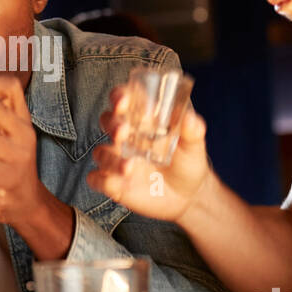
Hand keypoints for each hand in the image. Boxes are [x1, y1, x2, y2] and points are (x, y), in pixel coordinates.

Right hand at [86, 84, 211, 223]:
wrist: (187, 196)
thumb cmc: (187, 163)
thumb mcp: (194, 146)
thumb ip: (193, 131)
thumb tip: (191, 119)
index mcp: (142, 120)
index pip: (124, 100)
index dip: (119, 96)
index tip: (123, 100)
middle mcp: (126, 137)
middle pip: (107, 121)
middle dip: (112, 123)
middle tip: (124, 130)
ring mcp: (117, 159)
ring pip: (101, 153)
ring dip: (111, 158)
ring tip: (130, 166)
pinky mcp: (114, 183)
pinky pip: (97, 180)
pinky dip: (103, 181)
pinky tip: (118, 184)